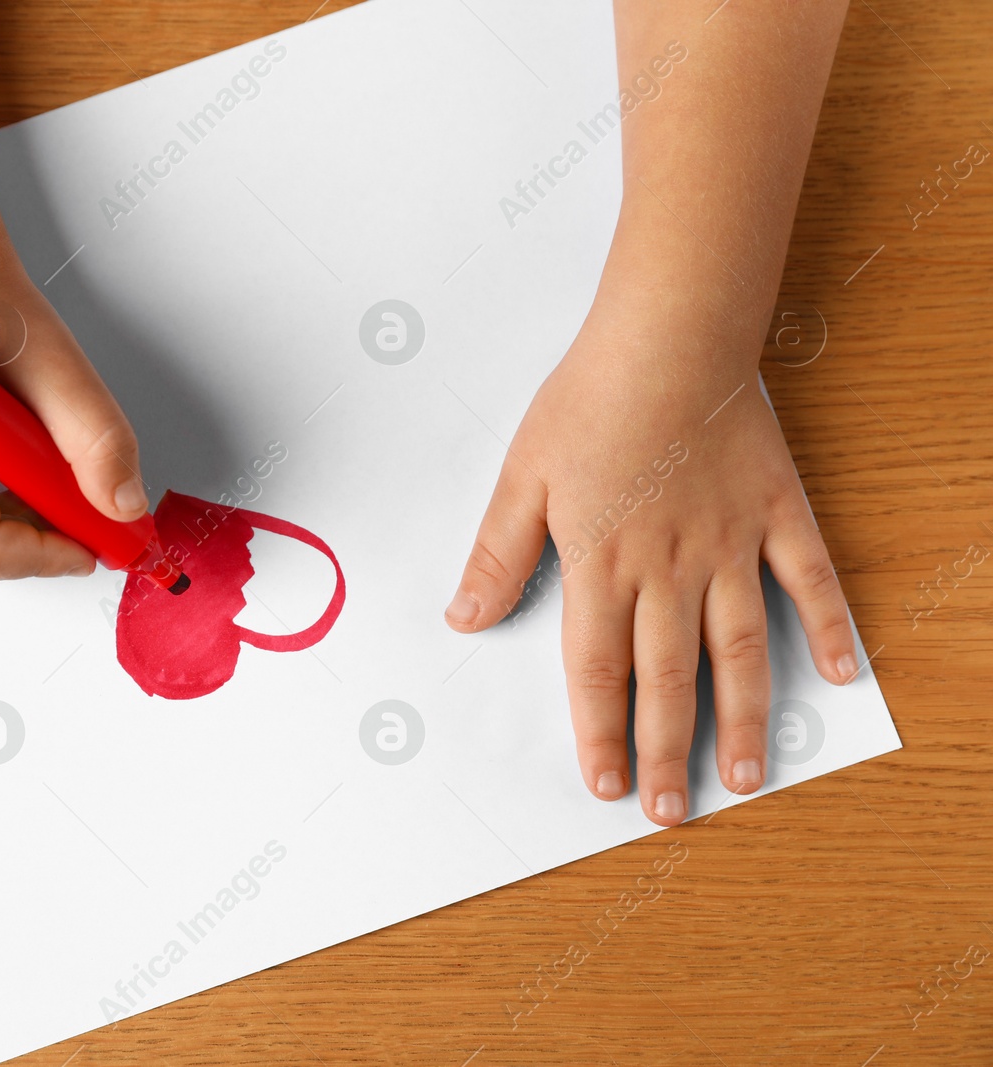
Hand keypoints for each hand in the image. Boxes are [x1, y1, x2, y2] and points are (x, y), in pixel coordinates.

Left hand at [445, 309, 857, 825]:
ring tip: (747, 776)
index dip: (600, 733)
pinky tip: (842, 674)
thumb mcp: (522, 477)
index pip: (597, 671)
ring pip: (739, 650)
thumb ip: (498, 555)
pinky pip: (808, 581)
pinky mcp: (776, 513)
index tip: (605, 783)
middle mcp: (668, 569)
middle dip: (666, 752)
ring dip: (743, 718)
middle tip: (670, 811)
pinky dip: (828, 628)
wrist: (667, 338)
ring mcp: (729, 546)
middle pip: (667, 679)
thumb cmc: (590, 401)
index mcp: (601, 564)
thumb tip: (465, 617)